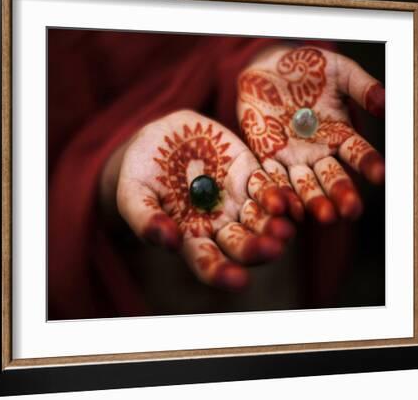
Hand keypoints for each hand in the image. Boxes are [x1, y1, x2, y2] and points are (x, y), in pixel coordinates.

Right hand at [115, 110, 293, 290]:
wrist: (158, 138)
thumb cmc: (140, 174)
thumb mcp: (132, 195)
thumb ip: (145, 220)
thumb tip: (170, 243)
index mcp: (190, 237)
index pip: (208, 262)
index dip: (222, 273)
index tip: (238, 281)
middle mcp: (219, 223)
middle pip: (242, 244)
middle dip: (257, 249)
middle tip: (271, 249)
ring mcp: (236, 199)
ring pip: (260, 218)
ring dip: (274, 225)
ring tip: (283, 229)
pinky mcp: (247, 171)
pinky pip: (266, 185)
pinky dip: (277, 194)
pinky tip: (285, 200)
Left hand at [237, 45, 384, 222]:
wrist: (267, 68)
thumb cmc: (306, 68)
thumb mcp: (337, 71)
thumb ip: (360, 86)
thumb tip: (385, 102)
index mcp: (340, 134)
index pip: (358, 153)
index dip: (369, 163)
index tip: (380, 175)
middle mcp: (318, 151)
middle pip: (333, 177)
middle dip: (341, 194)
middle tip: (350, 210)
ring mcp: (292, 156)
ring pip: (305, 184)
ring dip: (313, 200)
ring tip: (323, 215)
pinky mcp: (266, 156)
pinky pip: (272, 176)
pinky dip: (279, 191)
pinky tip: (286, 206)